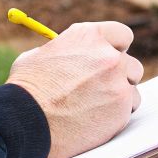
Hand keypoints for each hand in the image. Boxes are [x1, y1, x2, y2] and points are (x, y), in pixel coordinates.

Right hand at [6, 21, 142, 157]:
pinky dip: (116, 116)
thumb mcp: (40, 56)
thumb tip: (70, 54)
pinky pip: (128, 110)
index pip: (122, 35)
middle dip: (119, 75)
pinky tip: (95, 120)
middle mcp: (109, 56)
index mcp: (90, 36)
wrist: (26, 123)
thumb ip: (64, 52)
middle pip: (130, 63)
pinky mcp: (121, 109)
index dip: (116, 48)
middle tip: (102, 88)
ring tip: (94, 107)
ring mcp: (118, 83)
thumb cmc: (26, 90)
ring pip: (131, 88)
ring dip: (119, 96)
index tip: (111, 58)